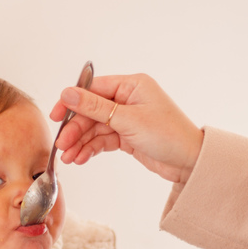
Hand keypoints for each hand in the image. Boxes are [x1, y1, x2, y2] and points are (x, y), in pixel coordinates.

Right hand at [49, 73, 203, 183]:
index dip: (72, 102)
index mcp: (131, 85)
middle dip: (75, 129)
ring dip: (80, 142)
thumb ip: (95, 107)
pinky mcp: (127, 136)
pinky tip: (81, 158)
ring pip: (95, 127)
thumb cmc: (169, 135)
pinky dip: (91, 148)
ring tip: (70, 158)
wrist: (190, 162)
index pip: (93, 89)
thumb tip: (68, 93)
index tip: (57, 116)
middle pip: (91, 111)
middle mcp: (128, 99)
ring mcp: (127, 118)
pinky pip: (102, 139)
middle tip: (62, 145)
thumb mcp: (128, 120)